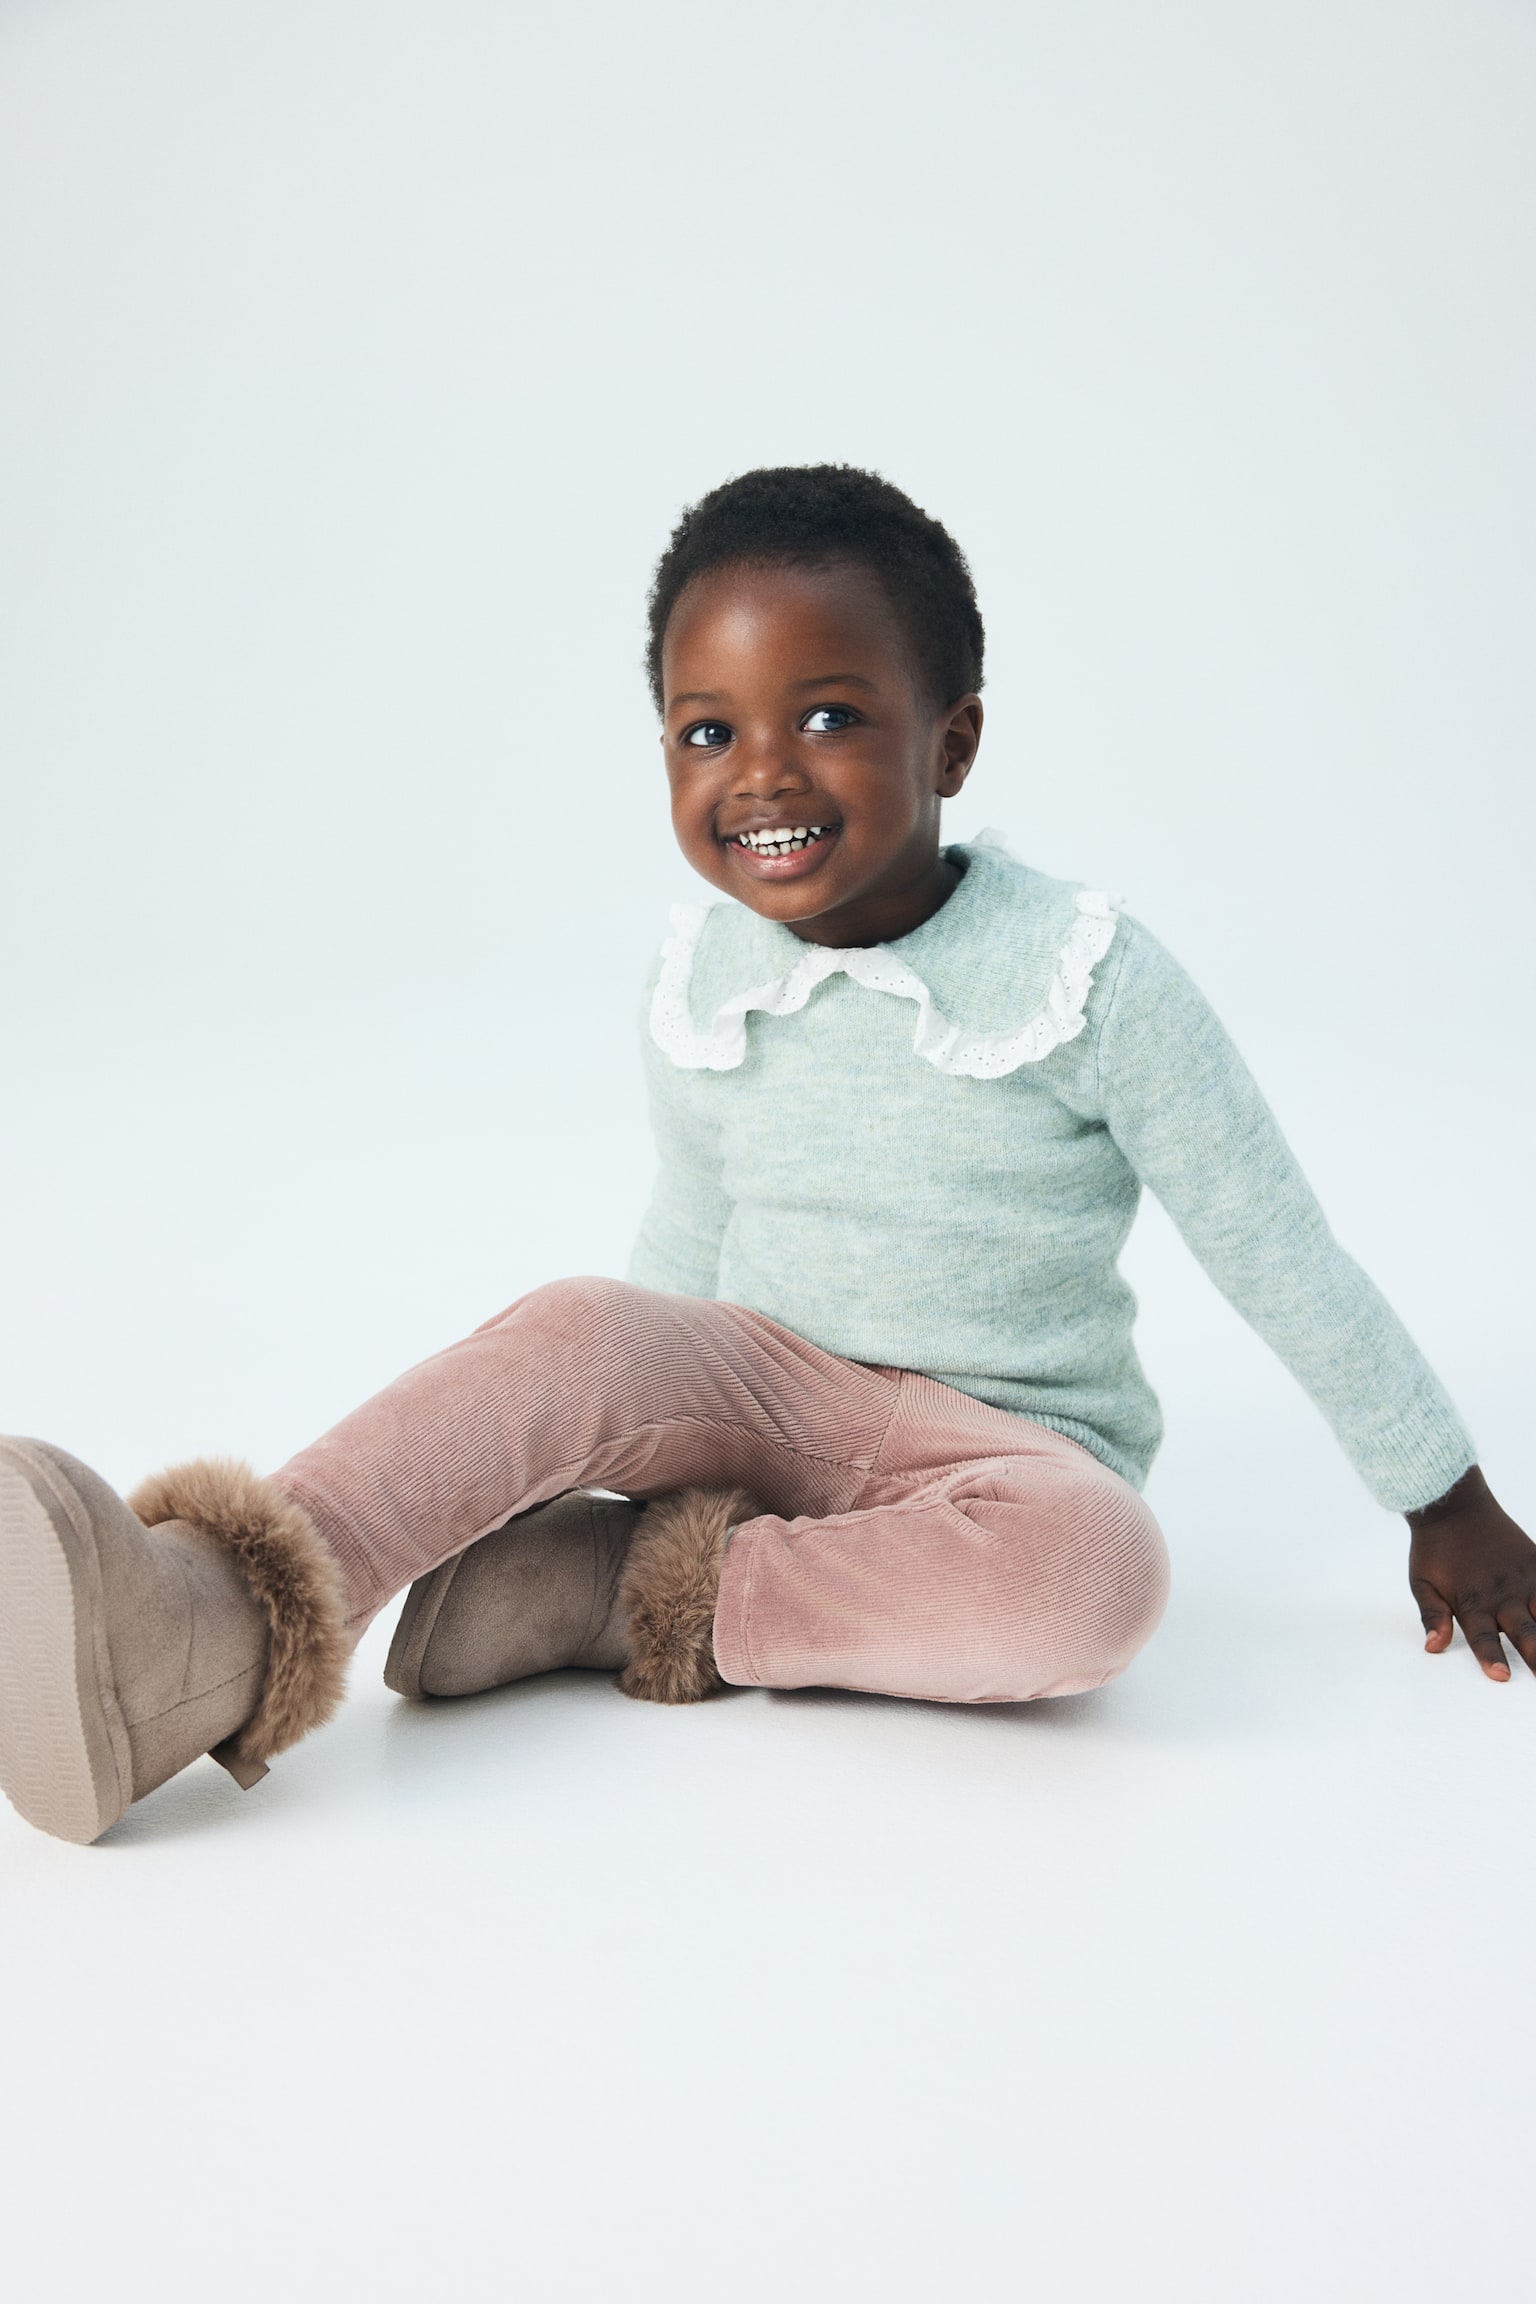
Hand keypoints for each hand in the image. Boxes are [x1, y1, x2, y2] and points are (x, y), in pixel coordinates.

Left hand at [1407, 1465, 1535, 1681]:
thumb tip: (1433, 1647)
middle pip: (1525, 1632)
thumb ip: (1432, 1616)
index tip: (1502, 1676)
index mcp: (1472, 1602)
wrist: (1454, 1505)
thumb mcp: (1422, 1582)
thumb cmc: (1435, 1547)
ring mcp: (1524, 1578)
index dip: (1492, 1658)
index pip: (1483, 1638)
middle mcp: (1503, 1594)